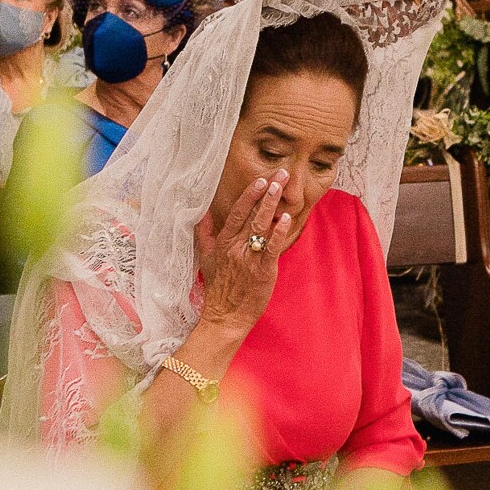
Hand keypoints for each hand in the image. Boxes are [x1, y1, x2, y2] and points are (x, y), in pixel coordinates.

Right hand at [195, 169, 293, 334]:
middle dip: (267, 192)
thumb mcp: (205, 258)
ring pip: (262, 226)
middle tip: (281, 173)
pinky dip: (279, 232)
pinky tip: (287, 219)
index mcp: (224, 242)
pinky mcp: (262, 271)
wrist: (224, 316)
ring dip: (272, 204)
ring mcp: (249, 258)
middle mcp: (236, 246)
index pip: (237, 212)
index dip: (249, 194)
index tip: (260, 180)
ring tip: (282, 186)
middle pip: (252, 213)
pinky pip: (271, 247)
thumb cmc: (218, 288)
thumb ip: (204, 234)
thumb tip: (202, 214)